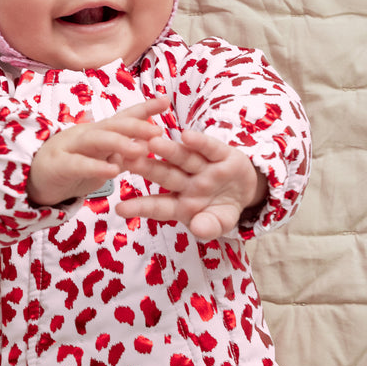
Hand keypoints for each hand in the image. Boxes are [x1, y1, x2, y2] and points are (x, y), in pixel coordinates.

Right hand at [27, 96, 171, 206]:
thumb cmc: (71, 166)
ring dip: (120, 143)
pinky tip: (114, 171)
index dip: (144, 108)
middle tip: (158, 131)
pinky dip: (97, 166)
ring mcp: (71, 147)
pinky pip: (80, 164)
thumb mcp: (100, 158)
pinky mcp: (60, 165)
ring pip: (97, 139)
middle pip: (113, 125)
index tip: (166, 100)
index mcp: (99, 132)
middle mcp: (87, 134)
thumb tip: (147, 143)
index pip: (123, 117)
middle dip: (136, 126)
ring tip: (140, 150)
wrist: (34, 179)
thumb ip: (120, 151)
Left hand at [115, 129, 267, 239]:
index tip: (120, 208)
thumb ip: (209, 228)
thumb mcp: (219, 224)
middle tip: (127, 161)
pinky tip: (186, 136)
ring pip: (183, 159)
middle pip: (165, 175)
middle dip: (147, 168)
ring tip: (152, 142)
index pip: (158, 206)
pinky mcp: (221, 154)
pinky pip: (209, 148)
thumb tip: (199, 229)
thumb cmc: (222, 210)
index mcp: (181, 204)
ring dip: (169, 150)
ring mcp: (203, 168)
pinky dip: (199, 142)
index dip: (140, 207)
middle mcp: (187, 183)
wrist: (246, 193)